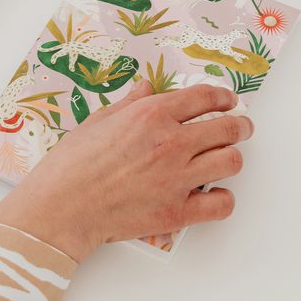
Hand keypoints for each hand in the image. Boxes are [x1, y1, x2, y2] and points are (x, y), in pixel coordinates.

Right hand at [0, 82, 252, 262]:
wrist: (60, 208)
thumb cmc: (70, 164)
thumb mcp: (97, 121)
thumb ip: (129, 104)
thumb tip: (146, 88)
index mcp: (151, 115)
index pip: (205, 97)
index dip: (223, 96)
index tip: (228, 100)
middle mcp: (170, 143)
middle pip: (228, 128)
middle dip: (239, 126)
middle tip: (240, 128)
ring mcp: (176, 179)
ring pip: (231, 162)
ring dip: (230, 158)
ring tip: (223, 159)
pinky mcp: (177, 212)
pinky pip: (221, 203)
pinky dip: (221, 198)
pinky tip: (210, 194)